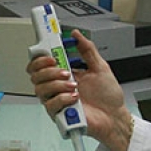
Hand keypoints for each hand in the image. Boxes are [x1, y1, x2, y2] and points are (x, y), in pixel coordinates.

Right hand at [27, 29, 132, 150]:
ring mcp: (57, 100)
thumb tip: (77, 35)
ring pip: (40, 89)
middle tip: (64, 70)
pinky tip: (75, 98)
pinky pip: (50, 104)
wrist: (115, 116)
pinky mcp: (59, 114)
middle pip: (35, 75)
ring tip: (74, 85)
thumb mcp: (100, 67)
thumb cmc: (108, 97)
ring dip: (57, 84)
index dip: (40, 58)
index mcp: (64, 74)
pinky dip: (62, 98)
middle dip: (47, 70)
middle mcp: (57, 87)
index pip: (41, 64)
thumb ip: (87, 50)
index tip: (51, 54)